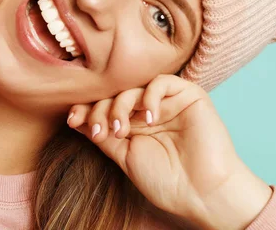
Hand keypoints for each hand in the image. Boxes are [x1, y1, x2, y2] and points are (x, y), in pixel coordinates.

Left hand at [67, 75, 272, 229]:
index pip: (105, 107)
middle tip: (100, 131)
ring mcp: (168, 102)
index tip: (72, 120)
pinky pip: (161, 82)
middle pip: (116, 95)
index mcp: (134, 125)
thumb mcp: (125, 157)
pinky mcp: (188, 95)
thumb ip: (105, 135)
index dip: (87, 109)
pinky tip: (149, 119)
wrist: (202, 193)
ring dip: (120, 105)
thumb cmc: (166, 181)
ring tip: (122, 130)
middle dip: (100, 109)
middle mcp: (149, 111)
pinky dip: (149, 96)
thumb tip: (78, 118)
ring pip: (134, 87)